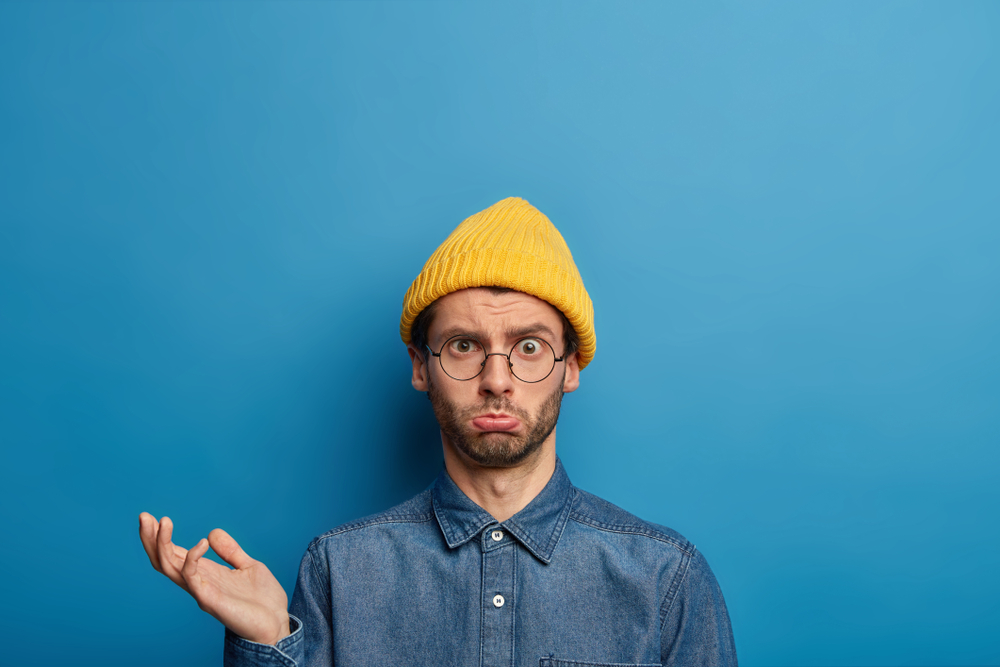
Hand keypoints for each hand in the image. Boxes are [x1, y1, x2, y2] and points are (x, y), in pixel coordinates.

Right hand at [138, 513, 290, 644]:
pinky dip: (192, 558)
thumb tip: (212, 532)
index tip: (153, 517)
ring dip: (162, 544)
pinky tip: (202, 543)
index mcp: (204, 573)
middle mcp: (197, 582)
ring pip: (169, 567)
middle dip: (151, 539)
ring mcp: (201, 591)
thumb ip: (230, 550)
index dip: (161, 537)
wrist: (276, 623)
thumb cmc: (262, 600)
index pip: (173, 554)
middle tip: (144, 516)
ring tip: (163, 521)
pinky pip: (192, 578)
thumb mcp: (248, 566)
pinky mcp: (209, 600)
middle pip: (163, 560)